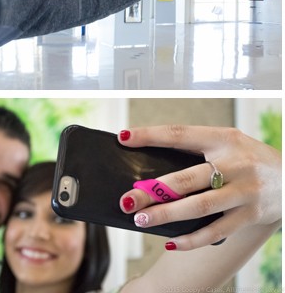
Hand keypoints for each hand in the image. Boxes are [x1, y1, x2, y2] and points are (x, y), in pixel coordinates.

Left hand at [118, 125, 280, 250]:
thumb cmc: (246, 156)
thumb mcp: (226, 142)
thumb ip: (195, 148)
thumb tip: (152, 163)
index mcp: (223, 139)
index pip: (180, 134)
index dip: (151, 135)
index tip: (124, 138)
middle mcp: (235, 163)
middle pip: (187, 178)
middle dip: (154, 191)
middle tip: (127, 200)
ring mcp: (244, 191)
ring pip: (199, 207)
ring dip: (167, 215)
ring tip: (141, 220)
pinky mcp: (251, 215)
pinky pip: (217, 231)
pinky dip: (192, 239)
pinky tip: (171, 242)